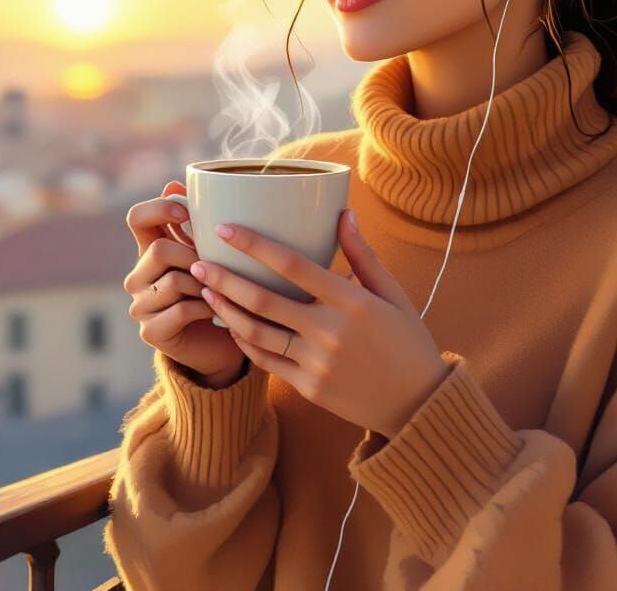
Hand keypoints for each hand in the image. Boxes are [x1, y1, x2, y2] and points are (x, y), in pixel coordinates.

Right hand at [123, 181, 246, 384]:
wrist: (218, 343)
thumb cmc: (215, 290)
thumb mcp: (207, 252)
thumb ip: (193, 222)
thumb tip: (174, 182)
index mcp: (148, 250)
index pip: (136, 217)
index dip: (160, 208)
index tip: (186, 211)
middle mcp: (137, 277)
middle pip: (160, 250)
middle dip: (194, 256)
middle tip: (215, 267)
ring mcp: (141, 306)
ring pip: (175, 280)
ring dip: (205, 285)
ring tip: (218, 291)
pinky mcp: (151, 332)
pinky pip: (182, 310)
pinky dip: (207, 308)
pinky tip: (217, 310)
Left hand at [190, 209, 451, 439]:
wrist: (419, 404)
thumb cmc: (408, 340)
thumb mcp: (392, 293)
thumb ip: (362, 254)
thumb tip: (343, 212)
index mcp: (351, 301)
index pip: (293, 265)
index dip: (255, 245)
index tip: (225, 229)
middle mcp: (329, 331)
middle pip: (263, 300)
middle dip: (225, 278)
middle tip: (197, 260)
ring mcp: (316, 362)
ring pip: (256, 333)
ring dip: (226, 310)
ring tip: (205, 289)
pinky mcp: (309, 387)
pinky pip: (266, 361)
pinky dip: (244, 341)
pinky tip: (230, 323)